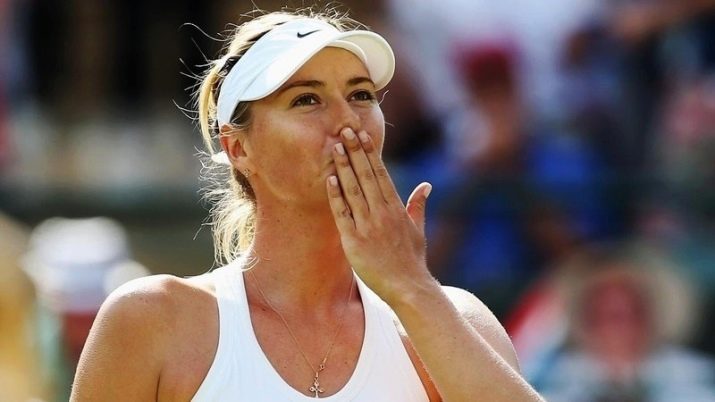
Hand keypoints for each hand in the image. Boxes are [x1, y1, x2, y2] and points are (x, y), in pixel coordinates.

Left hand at [326, 127, 433, 304]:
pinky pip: (343, 214)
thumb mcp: (418, 230)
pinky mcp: (355, 241)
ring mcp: (368, 226)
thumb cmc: (413, 261)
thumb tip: (426, 186)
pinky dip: (336, 196)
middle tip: (344, 130)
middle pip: (366, 175)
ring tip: (335, 146)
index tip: (362, 135)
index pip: (381, 174)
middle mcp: (383, 213)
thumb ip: (418, 206)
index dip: (370, 153)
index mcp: (396, 208)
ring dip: (344, 167)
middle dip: (355, 151)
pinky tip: (330, 179)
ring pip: (354, 189)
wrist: (409, 287)